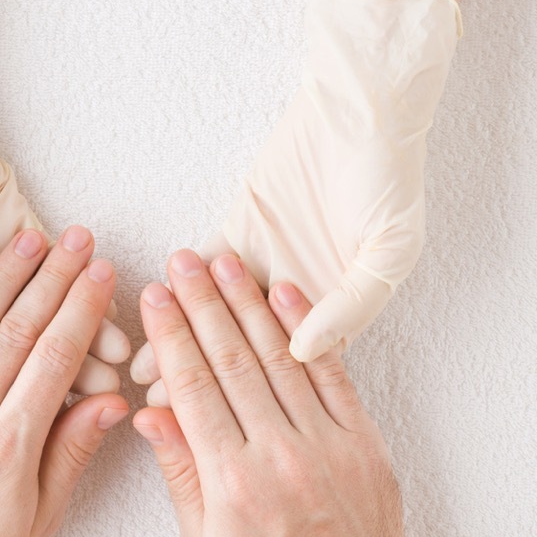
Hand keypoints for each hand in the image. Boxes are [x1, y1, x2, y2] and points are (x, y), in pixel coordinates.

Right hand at [0, 0, 129, 390]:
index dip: (18, 385)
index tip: (54, 410)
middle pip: (24, 343)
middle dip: (67, 366)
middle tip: (110, 390)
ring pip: (45, 313)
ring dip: (84, 336)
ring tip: (124, 362)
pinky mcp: (18, 226)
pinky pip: (56, 270)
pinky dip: (83, 293)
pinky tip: (114, 317)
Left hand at [0, 225, 127, 536]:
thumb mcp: (37, 520)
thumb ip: (71, 454)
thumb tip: (113, 403)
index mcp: (9, 445)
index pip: (55, 358)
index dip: (82, 310)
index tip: (102, 273)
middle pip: (18, 330)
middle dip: (53, 278)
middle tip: (77, 238)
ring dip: (4, 276)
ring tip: (32, 238)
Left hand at [131, 0, 459, 393]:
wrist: (362, 107)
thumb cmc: (389, 177)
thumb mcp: (392, 247)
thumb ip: (352, 302)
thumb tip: (304, 352)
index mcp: (339, 312)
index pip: (288, 368)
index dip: (253, 400)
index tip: (216, 428)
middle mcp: (296, 296)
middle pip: (244, 350)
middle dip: (204, 380)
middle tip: (161, 407)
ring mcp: (264, 265)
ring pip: (216, 316)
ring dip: (183, 343)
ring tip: (145, 375)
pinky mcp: (238, 231)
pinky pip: (201, 269)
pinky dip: (178, 292)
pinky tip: (150, 318)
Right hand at [132, 250, 419, 536]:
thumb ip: (179, 473)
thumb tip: (147, 413)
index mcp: (232, 481)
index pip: (192, 388)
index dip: (170, 336)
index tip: (154, 296)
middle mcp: (278, 455)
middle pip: (232, 361)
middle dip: (202, 304)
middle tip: (182, 259)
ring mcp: (326, 443)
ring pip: (279, 357)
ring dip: (249, 303)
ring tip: (225, 262)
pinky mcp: (362, 439)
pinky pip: (332, 373)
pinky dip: (307, 330)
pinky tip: (285, 293)